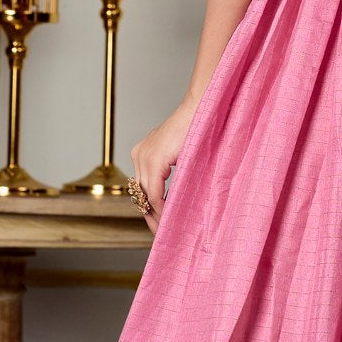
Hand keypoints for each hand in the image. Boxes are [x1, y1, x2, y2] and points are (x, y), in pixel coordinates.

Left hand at [131, 95, 198, 226]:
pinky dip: (161, 206)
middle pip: (141, 194)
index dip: (150, 208)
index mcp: (143, 152)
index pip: (142, 188)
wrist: (202, 109)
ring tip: (166, 229)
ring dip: (156, 214)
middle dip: (151, 215)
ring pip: (146, 195)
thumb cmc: (198, 129)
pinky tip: (170, 216)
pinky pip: (153, 192)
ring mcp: (144, 156)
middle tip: (160, 233)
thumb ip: (173, 172)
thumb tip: (174, 197)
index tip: (159, 224)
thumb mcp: (180, 155)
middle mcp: (139, 154)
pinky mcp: (153, 159)